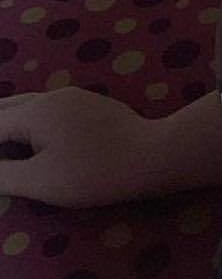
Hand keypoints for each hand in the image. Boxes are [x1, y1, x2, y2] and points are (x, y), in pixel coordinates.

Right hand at [0, 87, 166, 207]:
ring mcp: (73, 98)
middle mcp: (51, 97)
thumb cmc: (92, 172)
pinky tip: (27, 130)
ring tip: (0, 129)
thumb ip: (3, 174)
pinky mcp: (89, 106)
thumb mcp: (40, 180)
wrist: (150, 155)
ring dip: (7, 116)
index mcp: (34, 113)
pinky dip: (26, 117)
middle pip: (8, 107)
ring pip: (28, 104)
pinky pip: (46, 107)